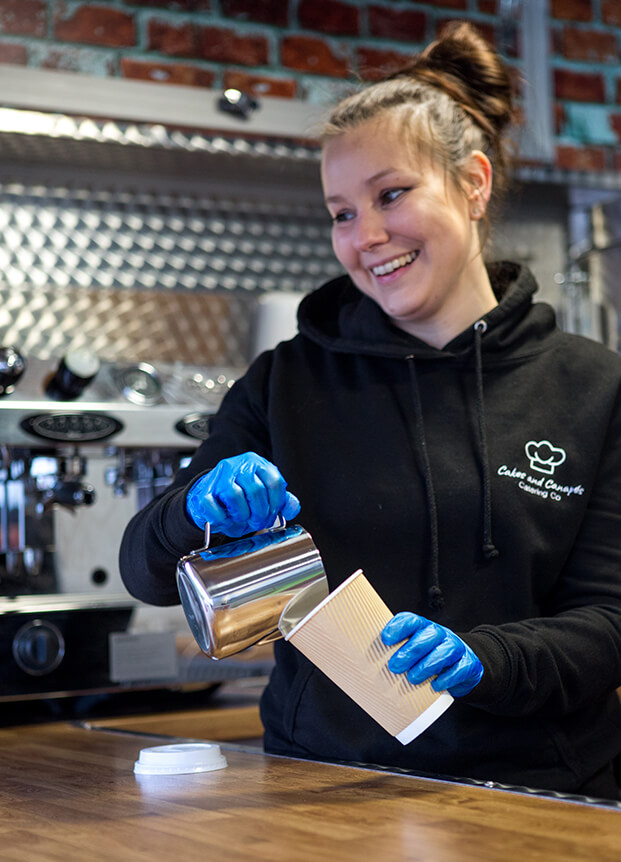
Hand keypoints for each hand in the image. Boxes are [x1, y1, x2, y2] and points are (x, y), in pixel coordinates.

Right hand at [185, 452, 300, 537]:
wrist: (210, 495)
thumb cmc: (241, 496)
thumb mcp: (265, 495)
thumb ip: (282, 501)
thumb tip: (291, 508)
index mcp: (257, 463)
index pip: (274, 482)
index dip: (276, 504)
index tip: (273, 515)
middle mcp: (238, 465)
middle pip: (256, 490)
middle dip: (260, 514)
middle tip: (258, 522)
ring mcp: (219, 476)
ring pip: (234, 496)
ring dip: (242, 515)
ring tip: (242, 519)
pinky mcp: (203, 491)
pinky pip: (212, 506)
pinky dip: (221, 519)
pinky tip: (226, 519)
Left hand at [381, 612, 482, 696]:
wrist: (461, 666)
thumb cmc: (428, 659)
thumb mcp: (412, 652)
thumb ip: (396, 653)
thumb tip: (366, 666)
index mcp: (422, 627)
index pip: (410, 620)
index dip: (398, 627)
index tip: (385, 639)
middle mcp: (439, 633)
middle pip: (427, 635)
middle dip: (410, 651)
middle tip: (394, 666)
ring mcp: (456, 647)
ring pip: (444, 651)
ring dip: (426, 665)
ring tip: (412, 678)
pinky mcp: (469, 663)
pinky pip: (460, 668)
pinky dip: (447, 678)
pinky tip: (435, 686)